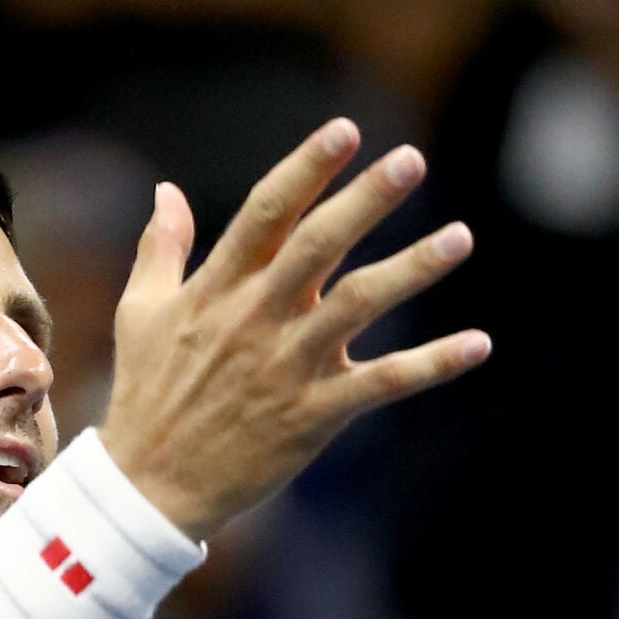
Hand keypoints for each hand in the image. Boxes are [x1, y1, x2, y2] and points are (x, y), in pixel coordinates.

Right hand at [97, 118, 489, 538]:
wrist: (151, 487)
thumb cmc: (147, 396)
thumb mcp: (141, 315)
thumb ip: (161, 249)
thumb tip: (167, 191)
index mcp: (217, 289)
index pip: (266, 213)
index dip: (307, 168)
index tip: (347, 131)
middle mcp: (255, 319)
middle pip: (317, 244)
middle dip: (366, 199)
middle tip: (412, 160)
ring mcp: (287, 367)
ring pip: (358, 306)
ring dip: (413, 270)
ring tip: (461, 237)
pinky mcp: (313, 415)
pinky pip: (381, 384)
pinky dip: (430, 365)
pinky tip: (477, 344)